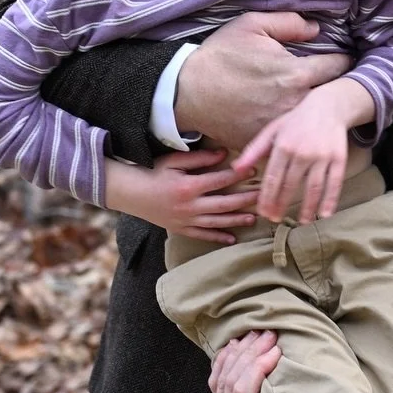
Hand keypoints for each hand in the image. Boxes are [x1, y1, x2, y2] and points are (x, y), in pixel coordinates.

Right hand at [103, 148, 258, 240]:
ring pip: (217, 222)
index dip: (238, 175)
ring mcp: (186, 220)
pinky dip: (217, 238)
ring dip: (237, 220)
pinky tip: (232, 239)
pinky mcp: (181, 229)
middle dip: (246, 200)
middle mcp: (190, 206)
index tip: (254, 170)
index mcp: (189, 186)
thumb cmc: (152, 172)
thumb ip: (200, 158)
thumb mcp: (174, 160)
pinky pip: (202, 235)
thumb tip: (224, 154)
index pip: (221, 180)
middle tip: (264, 197)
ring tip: (254, 219)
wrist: (129, 193)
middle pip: (225, 204)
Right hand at [175, 12, 352, 150]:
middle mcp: (295, 103)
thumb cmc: (219, 56)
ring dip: (317, 110)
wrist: (187, 93)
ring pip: (313, 118)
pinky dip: (294, 127)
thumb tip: (316, 28)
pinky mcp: (269, 141)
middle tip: (337, 81)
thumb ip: (289, 23)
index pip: (338, 67)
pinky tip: (295, 121)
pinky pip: (290, 134)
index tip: (342, 59)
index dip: (342, 61)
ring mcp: (283, 125)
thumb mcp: (251, 25)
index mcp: (297, 73)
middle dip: (334, 87)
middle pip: (330, 96)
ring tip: (320, 103)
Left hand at [208, 331, 279, 392]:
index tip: (277, 350)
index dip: (258, 367)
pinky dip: (223, 360)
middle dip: (250, 354)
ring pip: (222, 380)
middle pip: (232, 384)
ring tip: (257, 335)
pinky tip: (235, 344)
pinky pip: (215, 381)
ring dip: (239, 353)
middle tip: (268, 335)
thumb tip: (287, 364)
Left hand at [230, 78, 373, 223]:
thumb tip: (235, 168)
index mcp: (283, 146)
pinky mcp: (338, 158)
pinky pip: (334, 183)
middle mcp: (302, 153)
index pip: (272, 178)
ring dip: (307, 207)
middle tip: (276, 220)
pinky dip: (330, 200)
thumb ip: (254, 150)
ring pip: (313, 188)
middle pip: (290, 185)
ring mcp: (322, 156)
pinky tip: (324, 214)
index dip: (267, 198)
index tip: (263, 212)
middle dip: (282, 205)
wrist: (328, 106)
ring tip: (301, 222)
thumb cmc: (296, 120)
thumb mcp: (272, 130)